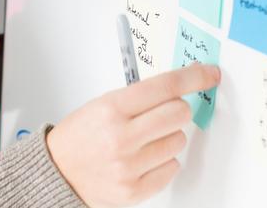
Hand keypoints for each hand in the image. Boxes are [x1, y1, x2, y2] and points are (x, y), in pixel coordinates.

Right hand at [46, 64, 220, 206]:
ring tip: (144, 140)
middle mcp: (121, 137)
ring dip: (168, 137)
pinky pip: (172, 167)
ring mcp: (129, 166)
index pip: (164, 86)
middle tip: (165, 112)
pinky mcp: (135, 190)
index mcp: (111, 108)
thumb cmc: (80, 136)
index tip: (209, 75)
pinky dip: (163, 161)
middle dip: (177, 109)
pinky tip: (143, 158)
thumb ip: (138, 96)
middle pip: (179, 113)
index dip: (193, 78)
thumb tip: (178, 86)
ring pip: (179, 141)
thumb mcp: (102, 104)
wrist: (57, 171)